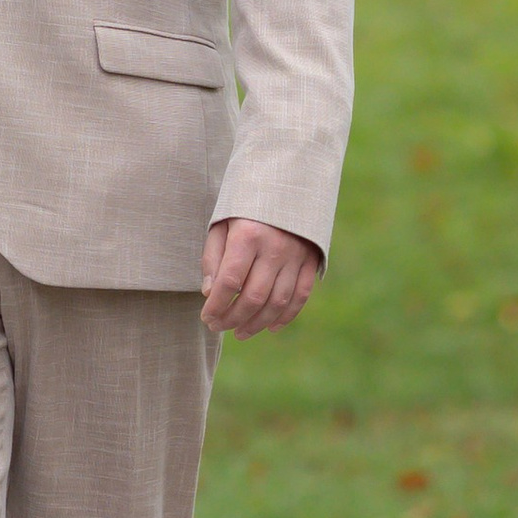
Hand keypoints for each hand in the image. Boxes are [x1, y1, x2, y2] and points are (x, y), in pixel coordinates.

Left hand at [201, 216, 321, 335]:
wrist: (287, 185)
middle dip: (232, 318)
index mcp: (248, 235)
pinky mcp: (311, 261)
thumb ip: (213, 258)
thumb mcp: (221, 223)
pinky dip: (285, 316)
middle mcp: (274, 248)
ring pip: (277, 301)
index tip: (206, 318)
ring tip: (240, 332)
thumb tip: (210, 294)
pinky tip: (269, 327)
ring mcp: (296, 256)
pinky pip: (300, 296)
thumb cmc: (246, 206)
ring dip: (257, 323)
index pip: (229, 281)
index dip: (216, 306)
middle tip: (218, 327)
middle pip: (253, 296)